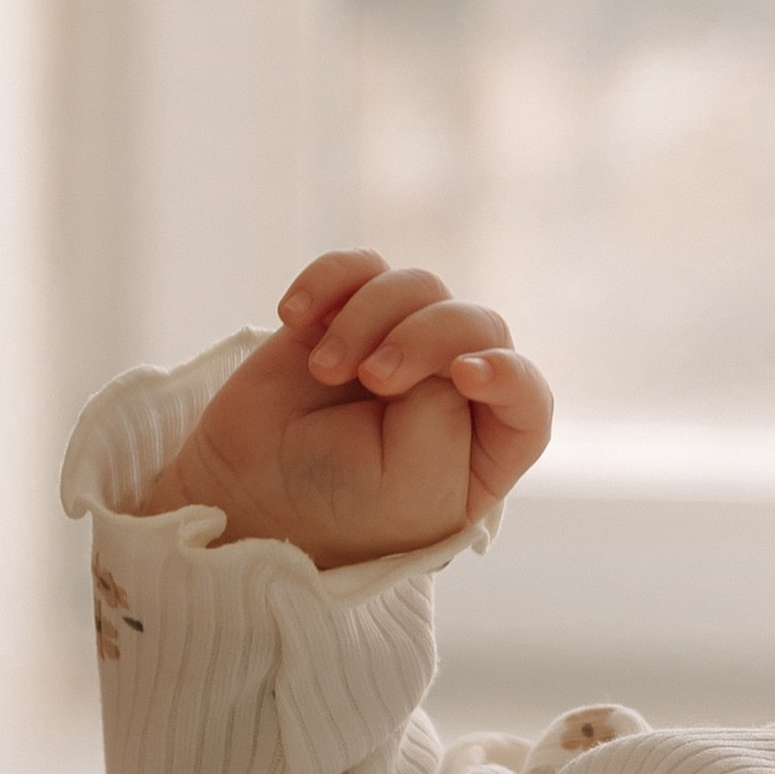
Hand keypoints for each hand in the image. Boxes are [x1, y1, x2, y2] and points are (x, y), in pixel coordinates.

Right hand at [139, 252, 553, 570]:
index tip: (465, 374)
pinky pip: (358, 268)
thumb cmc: (342, 505)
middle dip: (425, 337)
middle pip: (475, 324)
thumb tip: (439, 347)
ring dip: (366, 317)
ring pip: (417, 287)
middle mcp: (457, 385)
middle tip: (374, 377)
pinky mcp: (349, 314)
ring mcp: (404, 343)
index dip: (509, 373)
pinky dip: (327, 281)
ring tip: (326, 369)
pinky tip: (294, 317)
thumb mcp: (411, 485)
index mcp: (489, 443)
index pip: (526, 393)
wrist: (248, 493)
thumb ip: (443, 412)